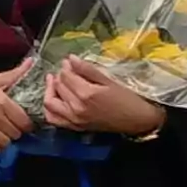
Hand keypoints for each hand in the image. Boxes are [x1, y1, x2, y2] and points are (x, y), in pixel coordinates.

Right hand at [0, 74, 28, 154]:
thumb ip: (14, 74)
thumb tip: (32, 62)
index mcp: (2, 100)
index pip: (24, 121)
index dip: (25, 125)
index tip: (20, 124)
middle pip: (15, 134)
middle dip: (13, 132)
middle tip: (6, 129)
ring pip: (4, 143)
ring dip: (3, 141)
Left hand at [37, 58, 163, 137]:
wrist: (136, 120)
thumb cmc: (126, 98)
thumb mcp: (109, 80)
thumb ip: (87, 69)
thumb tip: (70, 58)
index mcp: (86, 94)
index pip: (66, 76)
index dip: (65, 67)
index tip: (68, 61)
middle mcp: (76, 108)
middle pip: (59, 87)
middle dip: (60, 75)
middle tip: (66, 69)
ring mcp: (74, 120)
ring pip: (50, 103)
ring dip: (50, 90)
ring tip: (55, 82)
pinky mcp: (75, 127)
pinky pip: (53, 119)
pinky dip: (49, 108)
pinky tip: (54, 99)